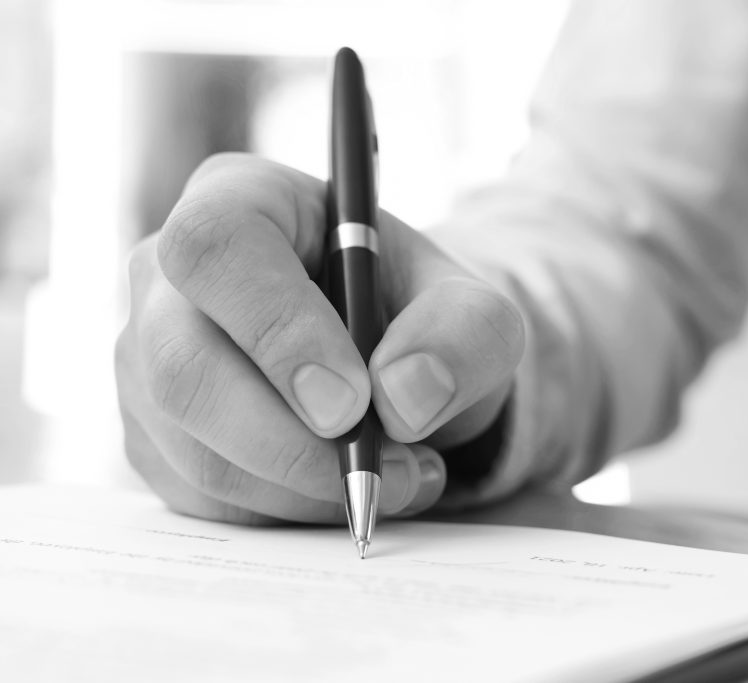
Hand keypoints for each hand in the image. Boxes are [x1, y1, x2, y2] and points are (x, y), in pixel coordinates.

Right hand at [115, 154, 523, 523]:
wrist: (393, 366)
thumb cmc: (420, 317)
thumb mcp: (475, 310)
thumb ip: (463, 335)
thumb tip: (403, 396)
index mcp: (240, 200)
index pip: (217, 248)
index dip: (278, 330)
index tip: (352, 402)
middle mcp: (168, 276)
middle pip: (183, 368)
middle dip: (293, 443)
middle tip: (386, 465)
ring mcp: (147, 360)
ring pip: (194, 451)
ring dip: (306, 488)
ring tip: (398, 476)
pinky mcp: (156, 435)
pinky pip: (202, 498)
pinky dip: (287, 512)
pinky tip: (349, 486)